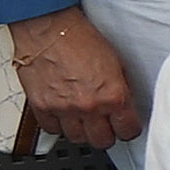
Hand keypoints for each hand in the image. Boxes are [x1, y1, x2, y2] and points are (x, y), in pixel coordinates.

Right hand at [5, 8, 143, 151]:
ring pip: (77, 139)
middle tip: (106, 124)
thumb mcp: (116, 63)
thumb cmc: (80, 38)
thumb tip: (124, 105)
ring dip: (82, 130)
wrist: (48, 28)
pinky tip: (63, 114)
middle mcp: (88, 106)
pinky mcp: (41, 107)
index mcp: (112, 96)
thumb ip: (120, 89)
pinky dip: (58, 125)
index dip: (128, 129)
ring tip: (84, 118)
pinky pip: (52, 130)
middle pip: (103, 141)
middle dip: (107, 134)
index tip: (126, 125)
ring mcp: (63, 109)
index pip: (128, 131)